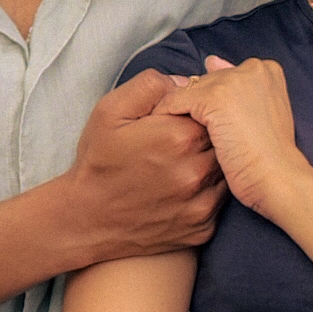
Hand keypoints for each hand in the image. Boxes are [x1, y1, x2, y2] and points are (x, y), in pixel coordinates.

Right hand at [55, 71, 226, 265]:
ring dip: (209, 165)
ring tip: (178, 167)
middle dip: (206, 138)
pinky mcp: (204, 228)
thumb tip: (185, 82)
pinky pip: (219, 201)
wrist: (87, 222)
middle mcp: (197, 171)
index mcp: (180, 137)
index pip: (212, 111)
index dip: (195, 113)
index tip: (176, 121)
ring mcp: (203, 203)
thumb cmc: (99, 163)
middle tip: (176, 145)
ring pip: (225, 171)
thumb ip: (150, 85)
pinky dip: (206, 193)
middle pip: (224, 141)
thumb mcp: (110, 111)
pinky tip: (180, 190)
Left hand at [156, 55, 308, 222]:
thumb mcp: (263, 117)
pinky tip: (164, 140)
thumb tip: (211, 62)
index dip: (215, 104)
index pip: (225, 77)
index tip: (214, 127)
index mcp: (267, 70)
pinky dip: (165, 118)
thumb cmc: (271, 158)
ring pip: (188, 90)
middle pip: (206, 82)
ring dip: (177, 113)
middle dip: (196, 107)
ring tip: (171, 138)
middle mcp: (252, 68)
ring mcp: (233, 81)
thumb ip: (240, 90)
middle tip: (191, 135)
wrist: (278, 180)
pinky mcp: (212, 97)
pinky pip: (173, 101)